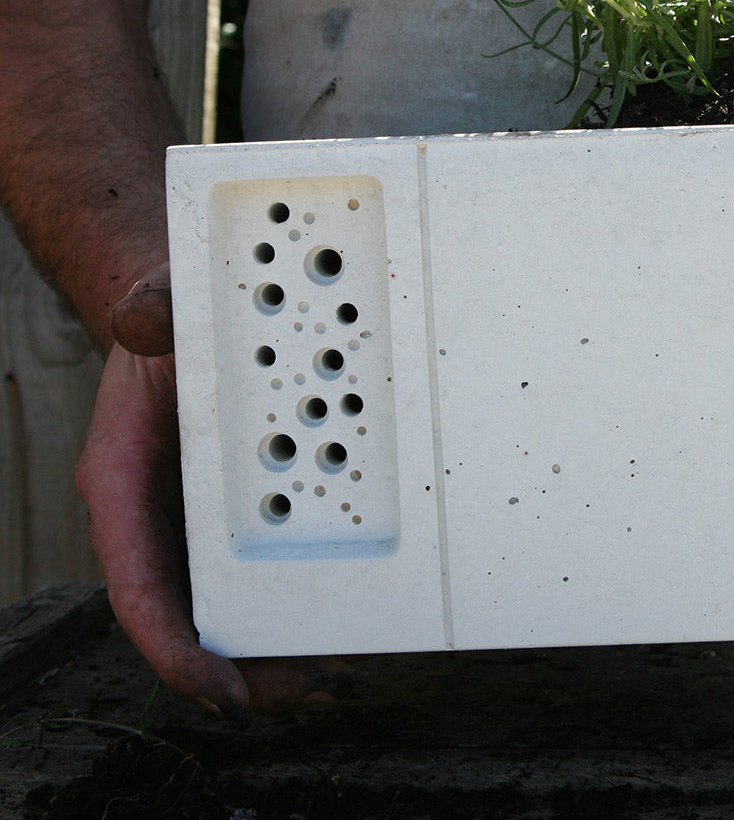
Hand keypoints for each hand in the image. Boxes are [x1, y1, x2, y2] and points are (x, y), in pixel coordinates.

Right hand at [76, 263, 354, 711]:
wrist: (188, 322)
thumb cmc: (169, 325)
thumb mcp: (159, 309)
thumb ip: (150, 311)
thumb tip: (143, 316)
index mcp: (125, 481)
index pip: (139, 582)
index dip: (175, 644)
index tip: (221, 686)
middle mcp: (160, 516)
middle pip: (192, 614)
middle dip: (247, 664)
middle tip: (311, 688)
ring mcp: (200, 521)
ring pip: (231, 603)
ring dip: (280, 644)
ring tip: (339, 670)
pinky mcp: (241, 513)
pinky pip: (264, 568)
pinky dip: (299, 600)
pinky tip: (346, 617)